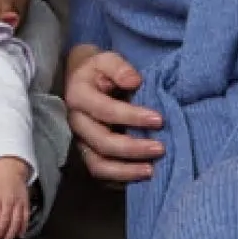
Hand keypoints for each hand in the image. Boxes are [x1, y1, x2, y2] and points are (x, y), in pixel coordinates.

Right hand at [62, 44, 163, 183]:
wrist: (80, 82)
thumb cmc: (98, 71)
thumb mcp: (106, 59)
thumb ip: (120, 68)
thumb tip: (134, 81)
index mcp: (78, 97)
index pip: (105, 111)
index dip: (132, 117)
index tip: (159, 119)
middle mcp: (76, 123)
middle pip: (102, 143)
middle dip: (133, 148)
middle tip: (160, 148)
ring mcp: (80, 142)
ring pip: (99, 165)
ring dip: (126, 171)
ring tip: (152, 170)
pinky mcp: (87, 154)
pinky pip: (101, 175)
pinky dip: (120, 179)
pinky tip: (140, 176)